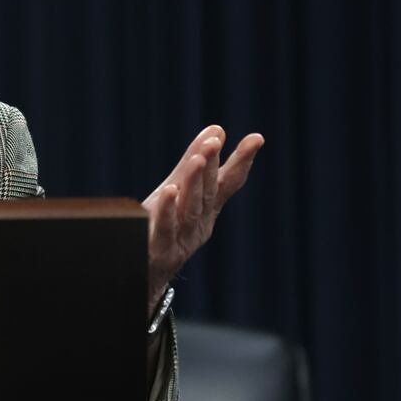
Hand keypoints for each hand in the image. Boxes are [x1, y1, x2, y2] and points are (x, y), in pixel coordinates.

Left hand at [142, 125, 263, 315]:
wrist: (143, 273)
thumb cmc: (162, 225)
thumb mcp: (179, 192)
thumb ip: (196, 163)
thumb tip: (217, 127)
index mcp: (207, 210)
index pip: (227, 183)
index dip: (242, 161)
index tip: (256, 138)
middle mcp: (199, 224)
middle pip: (207, 193)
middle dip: (211, 166)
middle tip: (214, 141)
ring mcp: (181, 239)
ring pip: (191, 209)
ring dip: (195, 183)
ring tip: (197, 158)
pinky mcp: (160, 250)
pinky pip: (165, 228)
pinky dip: (169, 210)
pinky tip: (170, 191)